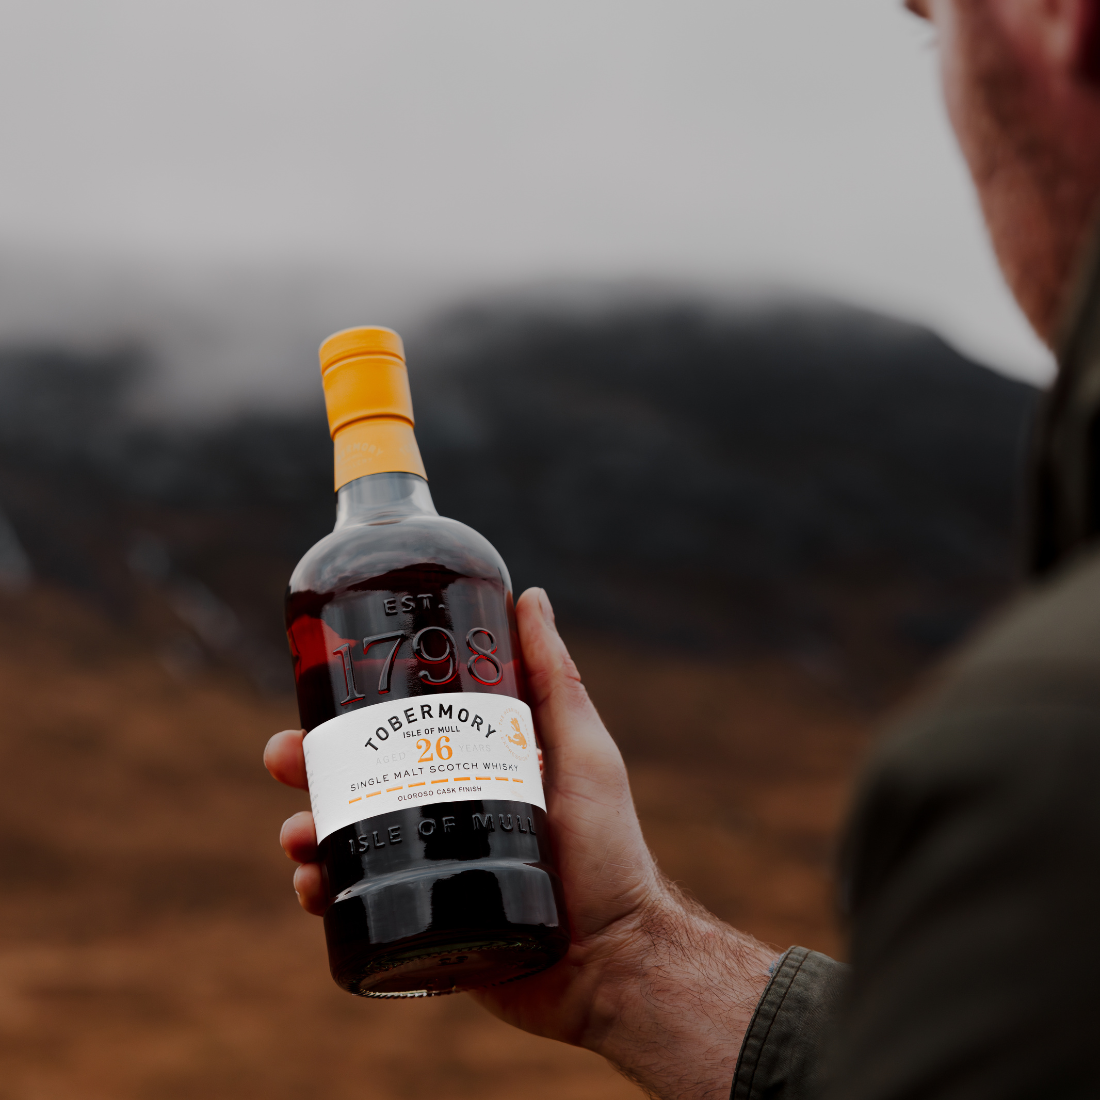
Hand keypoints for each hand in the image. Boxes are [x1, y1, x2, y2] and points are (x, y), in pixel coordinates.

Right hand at [265, 588, 778, 1099]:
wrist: (614, 961)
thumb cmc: (610, 852)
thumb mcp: (583, 753)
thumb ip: (557, 680)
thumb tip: (529, 596)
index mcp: (475, 768)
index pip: (402, 729)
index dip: (353, 712)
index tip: (317, 694)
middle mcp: (447, 811)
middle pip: (361, 780)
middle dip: (312, 768)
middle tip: (284, 759)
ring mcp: (432, 868)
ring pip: (348, 840)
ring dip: (308, 830)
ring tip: (298, 836)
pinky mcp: (422, 921)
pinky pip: (359, 903)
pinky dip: (324, 892)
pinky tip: (313, 888)